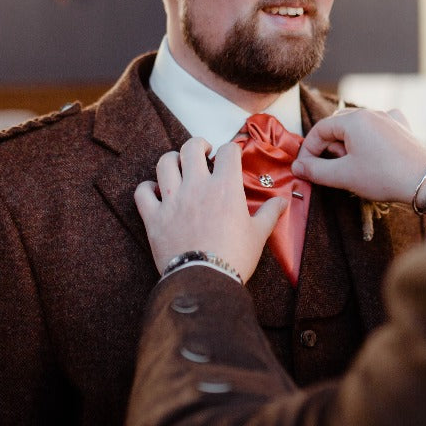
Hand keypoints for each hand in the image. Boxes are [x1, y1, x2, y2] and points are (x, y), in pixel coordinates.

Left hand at [134, 138, 286, 282]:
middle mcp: (197, 186)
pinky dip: (147, 188)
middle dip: (198, 144)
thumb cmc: (234, 257)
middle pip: (191, 147)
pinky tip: (154, 191)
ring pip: (165, 163)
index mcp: (225, 187)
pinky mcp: (154, 217)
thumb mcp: (258, 234)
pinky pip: (142, 192)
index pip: (228, 151)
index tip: (231, 157)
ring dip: (172, 160)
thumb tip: (283, 202)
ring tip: (178, 165)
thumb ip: (270, 213)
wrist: (205, 281)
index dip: (231, 150)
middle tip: (204, 152)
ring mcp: (172, 200)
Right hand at [292, 108, 425, 205]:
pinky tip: (372, 152)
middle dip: (329, 148)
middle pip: (338, 126)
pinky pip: (377, 127)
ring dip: (347, 145)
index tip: (305, 167)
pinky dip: (368, 139)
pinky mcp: (402, 128)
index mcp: (354, 119)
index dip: (308, 149)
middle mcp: (372, 112)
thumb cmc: (384, 177)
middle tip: (331, 169)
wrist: (425, 182)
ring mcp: (389, 118)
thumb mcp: (343, 176)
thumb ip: (316, 170)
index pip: (320, 130)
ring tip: (352, 167)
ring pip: (357, 127)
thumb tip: (298, 167)